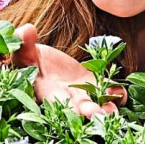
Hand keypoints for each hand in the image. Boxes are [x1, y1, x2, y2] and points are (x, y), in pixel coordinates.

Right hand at [12, 24, 126, 117]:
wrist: (43, 63)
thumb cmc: (30, 60)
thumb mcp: (24, 53)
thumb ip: (24, 44)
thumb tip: (26, 30)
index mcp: (47, 92)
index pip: (56, 102)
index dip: (66, 108)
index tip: (77, 111)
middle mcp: (67, 98)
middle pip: (79, 109)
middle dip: (90, 112)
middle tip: (102, 113)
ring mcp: (83, 94)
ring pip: (97, 104)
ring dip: (107, 107)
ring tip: (114, 107)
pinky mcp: (94, 85)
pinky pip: (108, 93)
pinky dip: (116, 94)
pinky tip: (120, 91)